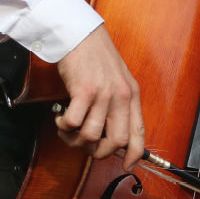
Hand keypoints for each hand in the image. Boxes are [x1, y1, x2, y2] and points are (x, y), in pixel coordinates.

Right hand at [54, 26, 144, 167]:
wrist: (79, 33)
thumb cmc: (95, 55)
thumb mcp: (116, 79)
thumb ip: (117, 103)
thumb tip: (110, 132)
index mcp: (131, 95)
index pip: (138, 133)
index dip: (134, 155)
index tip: (126, 165)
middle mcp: (120, 96)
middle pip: (116, 141)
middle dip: (98, 151)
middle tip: (84, 145)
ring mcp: (103, 94)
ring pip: (92, 136)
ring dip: (76, 140)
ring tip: (67, 129)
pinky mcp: (83, 91)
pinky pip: (73, 123)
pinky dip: (64, 126)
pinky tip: (60, 117)